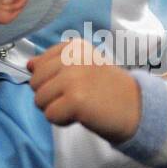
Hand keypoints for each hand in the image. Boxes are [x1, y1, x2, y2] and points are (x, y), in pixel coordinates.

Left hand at [27, 39, 141, 143]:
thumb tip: (28, 64)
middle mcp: (71, 57)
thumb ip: (53, 64)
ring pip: (39, 100)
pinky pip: (50, 115)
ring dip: (55, 109)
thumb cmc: (106, 88)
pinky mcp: (75, 99)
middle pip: (35, 82)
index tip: (75, 84)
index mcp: (72, 46)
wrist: (138, 107)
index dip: (51, 81)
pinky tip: (80, 116)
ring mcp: (72, 78)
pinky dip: (62, 120)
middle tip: (75, 97)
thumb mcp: (81, 67)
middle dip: (50, 95)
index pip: (38, 65)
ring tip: (78, 106)